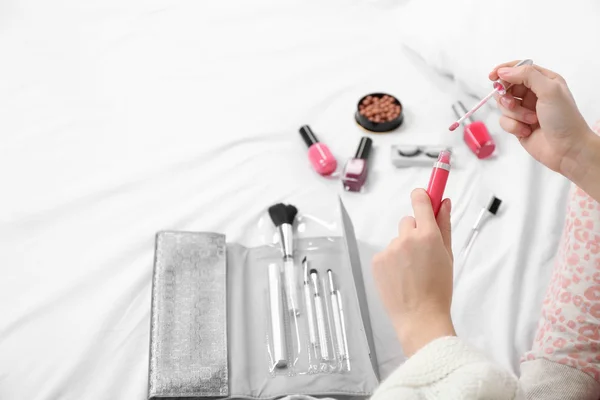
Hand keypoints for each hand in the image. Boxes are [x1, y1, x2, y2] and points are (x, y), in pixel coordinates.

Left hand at [372, 189, 454, 356]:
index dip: (423, 195)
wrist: (420, 317)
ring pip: (398, 239)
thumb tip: (444, 202)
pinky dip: (392, 261)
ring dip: (403, 249)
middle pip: (409, 221)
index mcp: (429, 235)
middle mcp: (407, 238)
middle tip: (423, 254)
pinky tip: (401, 277)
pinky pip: (386, 253)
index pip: (420, 200)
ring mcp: (390, 249)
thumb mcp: (448, 255)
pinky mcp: (377, 260)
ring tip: (412, 272)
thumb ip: (444, 225)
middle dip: (416, 232)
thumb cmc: (438, 290)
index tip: (424, 194)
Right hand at [489, 61, 595, 175]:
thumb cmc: (564, 119)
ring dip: (514, 114)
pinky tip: (526, 131)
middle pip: (507, 86)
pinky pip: (504, 121)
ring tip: (530, 121)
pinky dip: (513, 126)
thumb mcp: (549, 90)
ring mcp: (525, 109)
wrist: (567, 149)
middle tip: (512, 103)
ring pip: (503, 105)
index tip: (493, 77)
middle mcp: (533, 93)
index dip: (504, 70)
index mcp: (544, 80)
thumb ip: (526, 75)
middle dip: (506, 96)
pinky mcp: (518, 125)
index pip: (519, 68)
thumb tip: (503, 71)